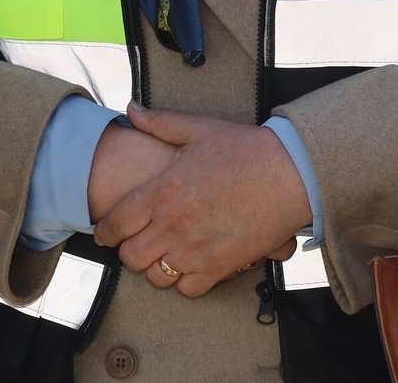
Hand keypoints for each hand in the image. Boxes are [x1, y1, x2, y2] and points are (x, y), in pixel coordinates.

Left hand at [94, 104, 310, 296]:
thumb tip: (130, 109)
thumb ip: (158, 122)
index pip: (115, 223)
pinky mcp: (223, 266)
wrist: (292, 174)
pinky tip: (188, 267)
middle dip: (128, 251)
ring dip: (154, 267)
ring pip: (156, 277)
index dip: (104, 232)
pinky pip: (190, 289)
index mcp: (161, 192)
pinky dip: (184, 282)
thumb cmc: (245, 149)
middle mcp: (173, 225)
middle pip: (130, 256)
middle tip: (135, 242)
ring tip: (161, 255)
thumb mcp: (197, 129)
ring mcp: (197, 249)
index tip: (104, 233)